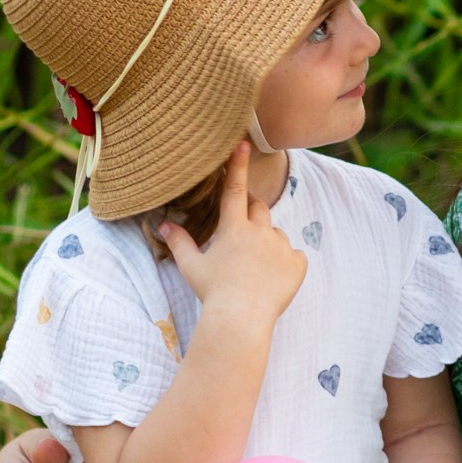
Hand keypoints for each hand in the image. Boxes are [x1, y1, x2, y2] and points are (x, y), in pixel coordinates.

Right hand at [156, 141, 306, 329]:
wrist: (241, 319)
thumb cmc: (213, 293)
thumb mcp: (191, 267)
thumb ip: (179, 242)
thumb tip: (163, 225)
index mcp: (233, 228)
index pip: (235, 189)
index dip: (237, 165)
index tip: (243, 143)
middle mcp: (260, 231)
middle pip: (259, 208)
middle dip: (252, 213)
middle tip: (242, 234)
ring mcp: (281, 246)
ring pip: (276, 234)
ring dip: (267, 243)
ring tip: (254, 269)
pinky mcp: (298, 263)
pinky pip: (294, 256)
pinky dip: (286, 263)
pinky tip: (272, 279)